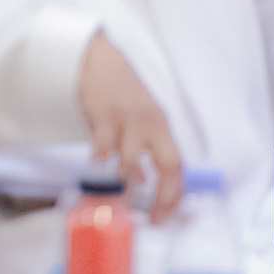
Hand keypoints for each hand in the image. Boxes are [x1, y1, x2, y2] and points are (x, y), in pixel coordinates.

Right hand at [76, 32, 183, 219]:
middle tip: (151, 215)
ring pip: (131, 163)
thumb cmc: (117, 88)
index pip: (178, 164)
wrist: (97, 58)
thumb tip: (143, 178)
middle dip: (162, 196)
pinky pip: (103, 150)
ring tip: (115, 196)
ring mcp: (129, 120)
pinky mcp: (105, 116)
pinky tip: (96, 171)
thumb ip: (142, 147)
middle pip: (169, 165)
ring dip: (124, 183)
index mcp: (161, 125)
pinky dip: (99, 165)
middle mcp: (151, 123)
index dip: (175, 192)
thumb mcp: (139, 116)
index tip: (165, 213)